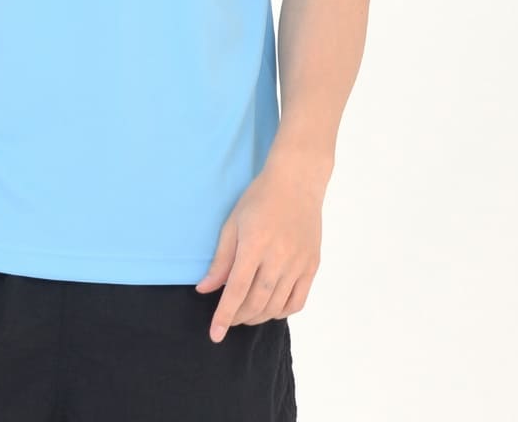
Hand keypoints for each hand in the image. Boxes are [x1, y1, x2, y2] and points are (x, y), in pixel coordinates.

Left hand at [194, 155, 323, 341]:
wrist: (297, 182)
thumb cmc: (259, 198)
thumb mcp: (233, 223)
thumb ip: (221, 260)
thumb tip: (205, 290)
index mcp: (254, 244)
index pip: (236, 290)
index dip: (224, 315)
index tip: (215, 335)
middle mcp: (278, 257)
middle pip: (256, 302)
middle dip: (239, 317)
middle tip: (229, 319)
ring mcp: (298, 263)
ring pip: (276, 306)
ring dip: (258, 317)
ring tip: (246, 315)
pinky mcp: (312, 266)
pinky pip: (298, 301)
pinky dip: (282, 312)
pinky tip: (270, 308)